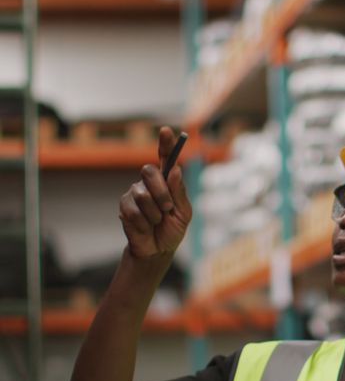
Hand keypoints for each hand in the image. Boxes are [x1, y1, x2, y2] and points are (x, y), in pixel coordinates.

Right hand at [119, 127, 191, 258]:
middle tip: (168, 208)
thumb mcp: (184, 213)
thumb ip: (179, 192)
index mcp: (167, 181)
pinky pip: (133, 210)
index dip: (165, 143)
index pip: (165, 158)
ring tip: (157, 221)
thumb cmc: (172, 230)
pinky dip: (144, 222)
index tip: (167, 130)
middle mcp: (149, 183)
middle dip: (161, 191)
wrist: (157, 250)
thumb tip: (175, 170)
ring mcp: (135, 193)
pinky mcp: (125, 206)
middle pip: (149, 171)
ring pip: (142, 194)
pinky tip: (146, 227)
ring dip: (155, 212)